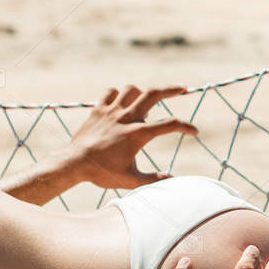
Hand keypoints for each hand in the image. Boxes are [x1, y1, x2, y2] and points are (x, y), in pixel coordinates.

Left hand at [66, 85, 196, 189]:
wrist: (74, 163)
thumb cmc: (102, 173)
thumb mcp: (130, 180)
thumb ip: (153, 179)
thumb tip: (173, 180)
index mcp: (138, 134)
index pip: (169, 124)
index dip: (186, 126)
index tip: (195, 131)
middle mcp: (126, 118)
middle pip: (153, 94)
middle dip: (171, 89)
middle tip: (183, 88)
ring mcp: (111, 111)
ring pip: (132, 89)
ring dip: (142, 93)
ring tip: (147, 102)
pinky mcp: (98, 109)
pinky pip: (111, 92)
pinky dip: (119, 94)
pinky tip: (122, 104)